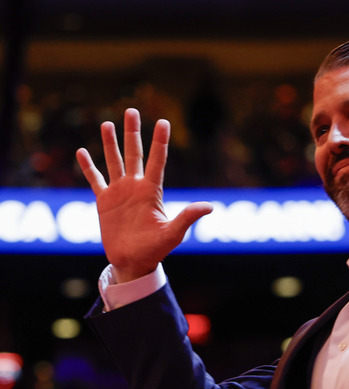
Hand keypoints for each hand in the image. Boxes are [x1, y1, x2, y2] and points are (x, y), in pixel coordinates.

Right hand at [76, 108, 212, 282]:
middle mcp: (136, 187)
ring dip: (110, 143)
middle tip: (132, 110)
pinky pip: (95, 180)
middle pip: (134, 153)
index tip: (163, 121)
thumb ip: (187, 218)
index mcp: (152, 191)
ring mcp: (119, 192)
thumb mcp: (173, 233)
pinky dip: (89, 167)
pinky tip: (82, 152)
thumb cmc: (156, 249)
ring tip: (107, 123)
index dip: (160, 141)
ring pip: (114, 161)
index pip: (157, 160)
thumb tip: (209, 207)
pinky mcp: (104, 202)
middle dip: (132, 132)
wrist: (133, 262)